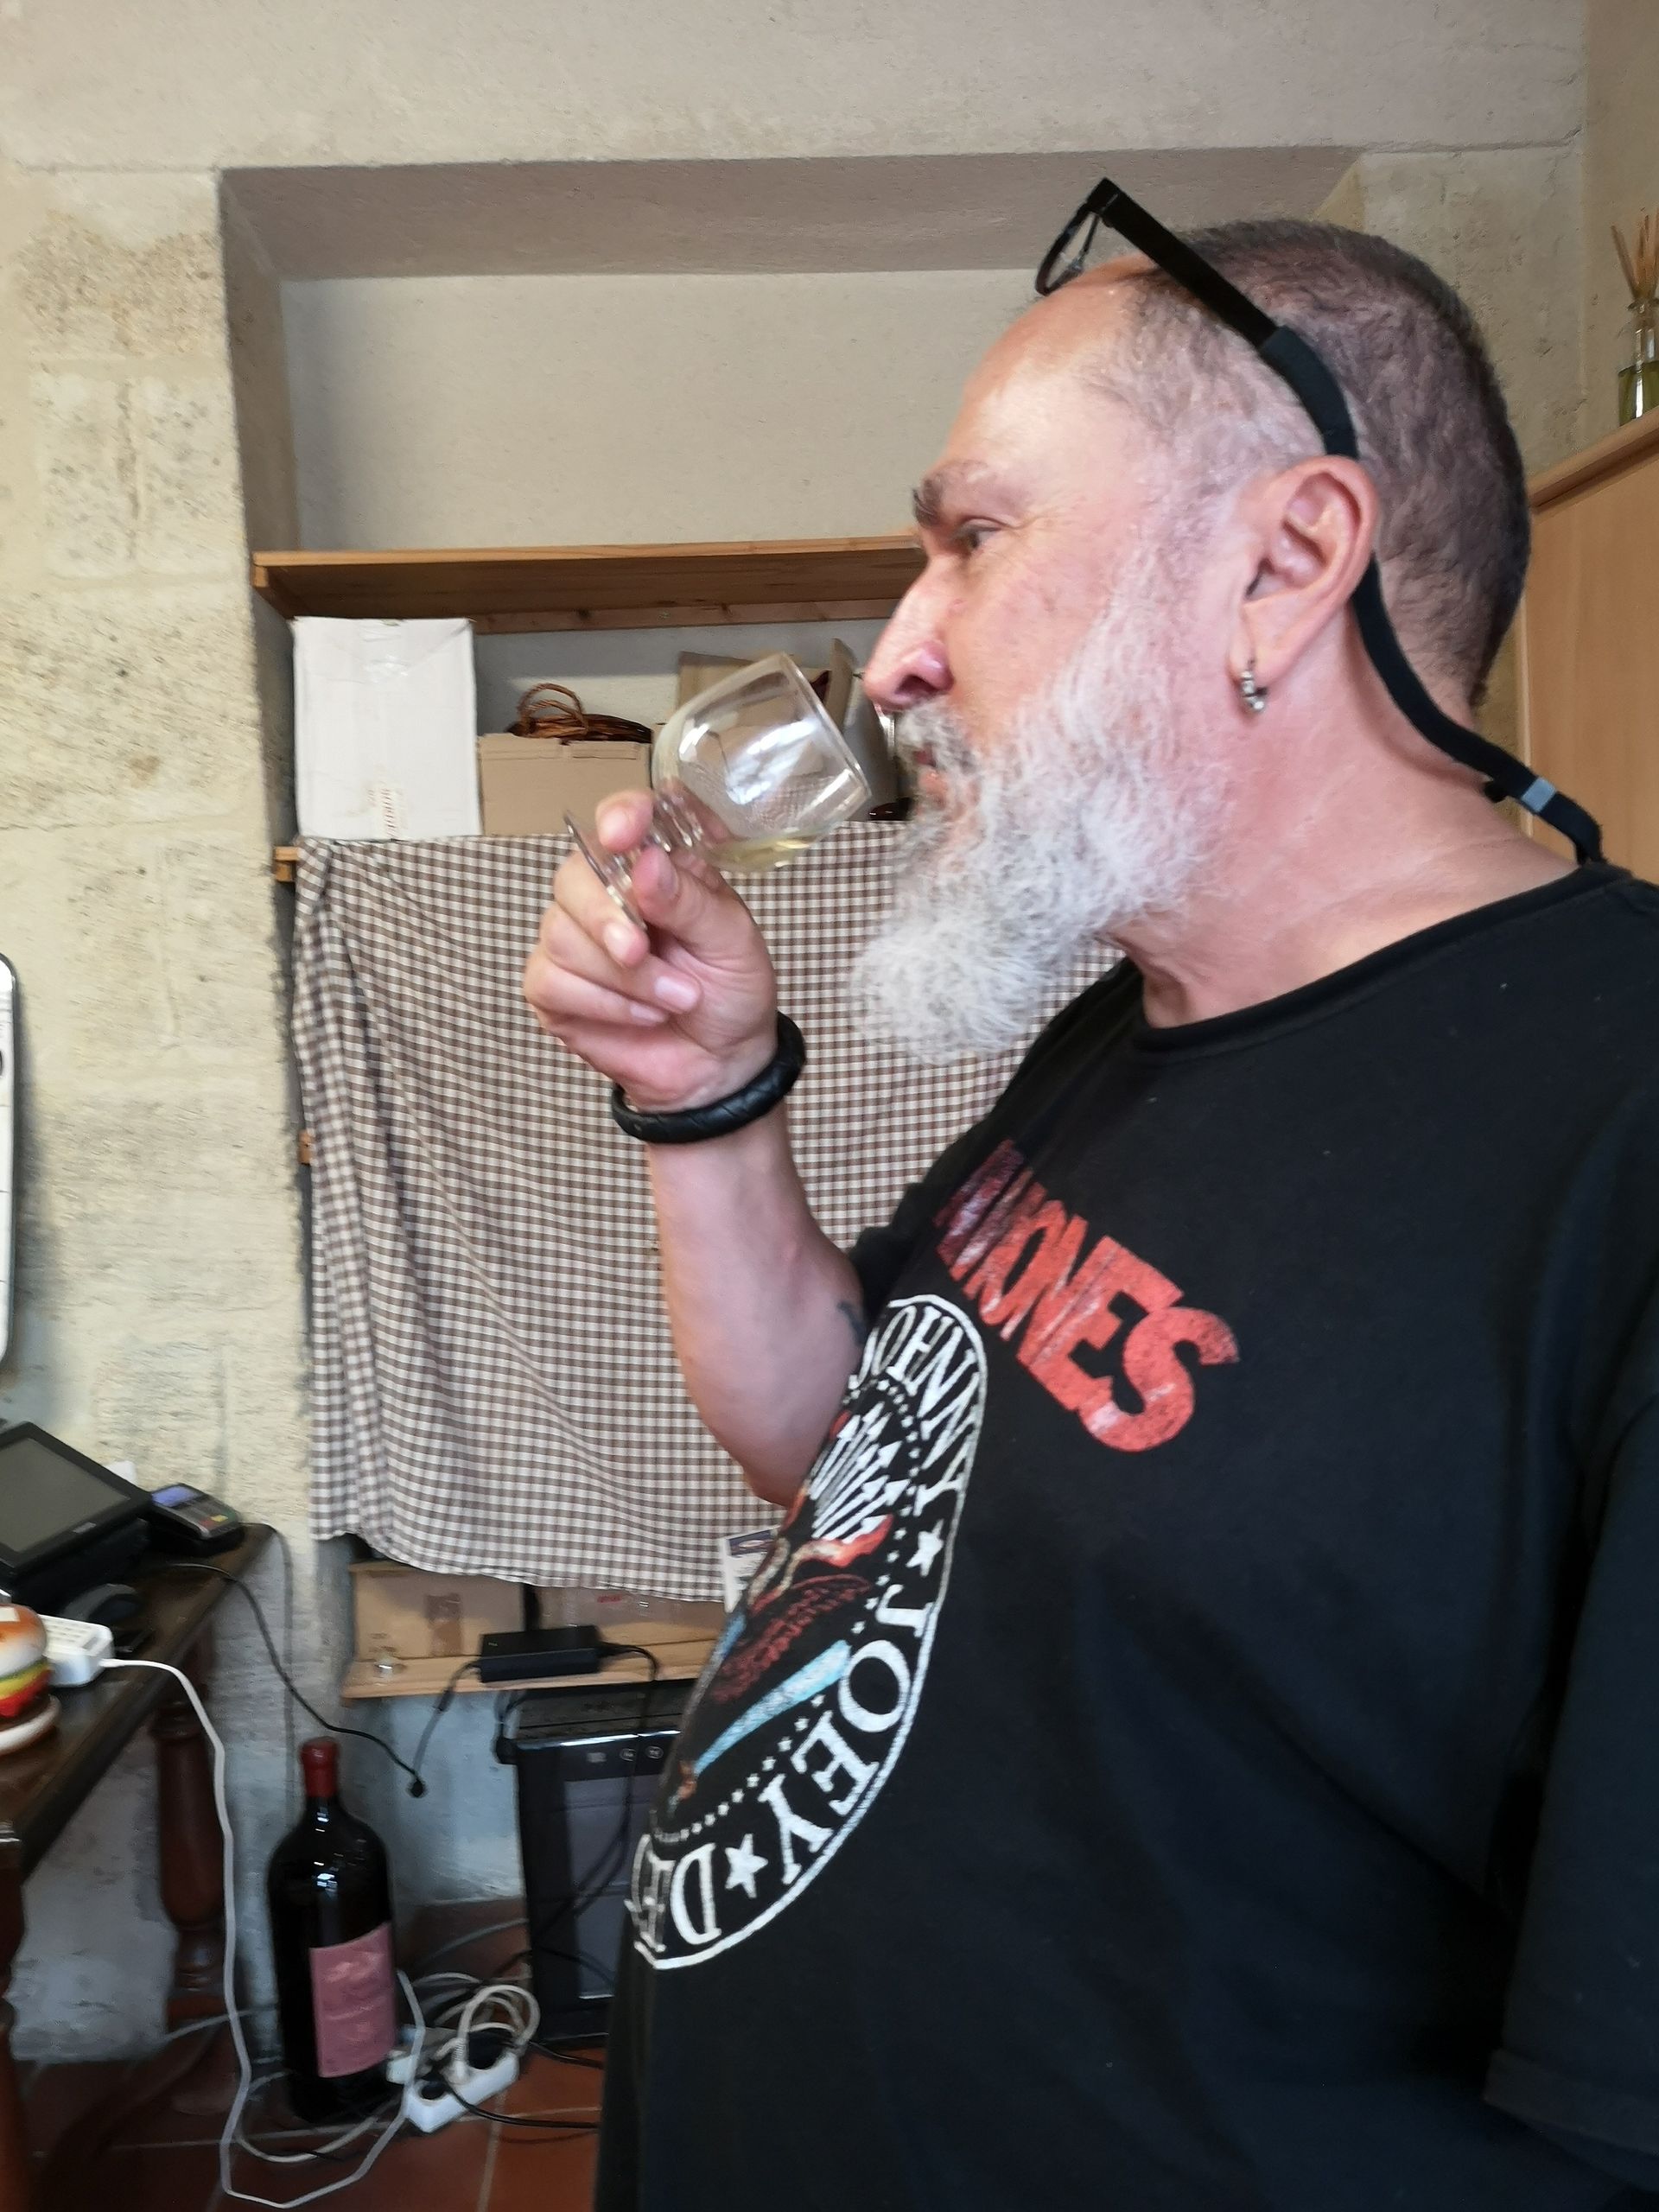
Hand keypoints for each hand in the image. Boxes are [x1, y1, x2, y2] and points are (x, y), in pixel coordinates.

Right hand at [523, 790, 779, 1111]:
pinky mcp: (554, 987)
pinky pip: (551, 980)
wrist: (720, 1064)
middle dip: (607, 918)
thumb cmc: (730, 991)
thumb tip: (647, 865)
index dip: (619, 816)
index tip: (623, 834)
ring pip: (561, 934)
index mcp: (656, 866)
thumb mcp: (732, 942)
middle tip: (642, 952)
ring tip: (675, 999)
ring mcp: (575, 938)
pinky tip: (643, 1016)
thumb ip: (691, 901)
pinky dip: (603, 1003)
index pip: (624, 817)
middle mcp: (607, 893)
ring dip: (624, 977)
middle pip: (573, 876)